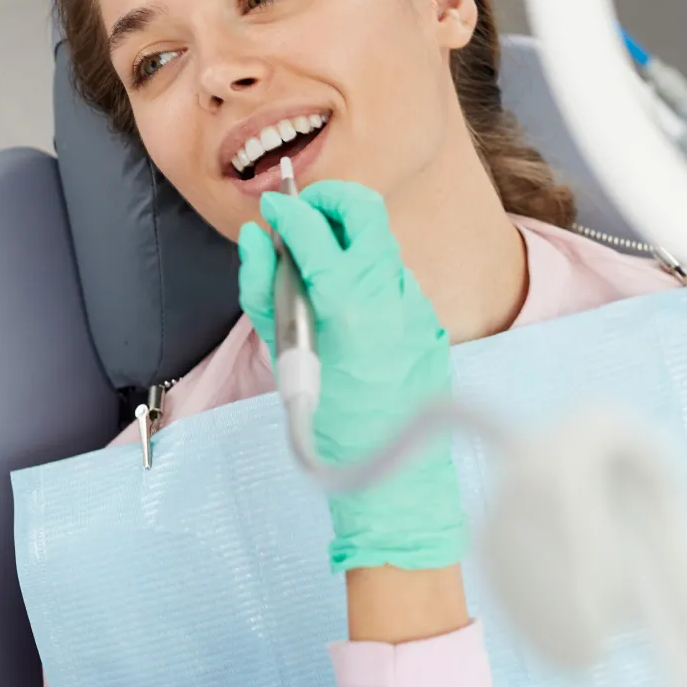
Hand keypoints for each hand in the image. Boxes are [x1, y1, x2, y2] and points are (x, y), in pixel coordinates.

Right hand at [239, 181, 464, 573]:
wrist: (394, 485)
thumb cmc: (333, 432)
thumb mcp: (287, 360)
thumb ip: (268, 294)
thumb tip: (257, 242)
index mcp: (351, 307)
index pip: (316, 231)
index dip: (287, 212)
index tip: (271, 209)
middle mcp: (394, 298)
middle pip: (364, 211)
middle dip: (328, 201)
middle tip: (300, 215)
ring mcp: (418, 310)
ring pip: (382, 245)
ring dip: (347, 240)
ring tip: (315, 265)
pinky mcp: (429, 326)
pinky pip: (394, 282)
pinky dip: (366, 279)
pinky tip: (346, 307)